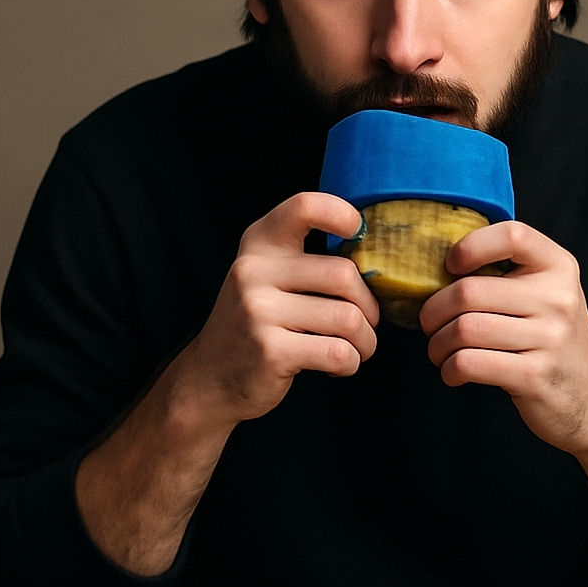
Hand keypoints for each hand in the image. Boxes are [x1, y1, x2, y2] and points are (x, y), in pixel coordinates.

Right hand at [179, 192, 379, 428]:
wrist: (212, 380)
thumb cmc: (258, 324)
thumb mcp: (267, 277)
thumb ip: (306, 260)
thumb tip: (375, 259)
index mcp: (259, 244)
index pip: (303, 207)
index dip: (340, 213)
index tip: (356, 232)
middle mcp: (254, 271)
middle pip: (344, 275)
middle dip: (368, 307)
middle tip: (365, 324)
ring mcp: (259, 311)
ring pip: (348, 318)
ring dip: (365, 341)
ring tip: (356, 348)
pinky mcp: (270, 351)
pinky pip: (338, 353)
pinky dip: (350, 362)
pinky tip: (338, 364)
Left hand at [421, 221, 587, 454]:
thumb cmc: (552, 338)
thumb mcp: (547, 292)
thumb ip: (509, 271)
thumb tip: (440, 262)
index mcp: (558, 266)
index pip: (512, 235)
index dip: (471, 246)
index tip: (451, 266)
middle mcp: (558, 298)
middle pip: (469, 291)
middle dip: (433, 310)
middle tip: (430, 322)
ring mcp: (550, 338)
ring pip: (464, 329)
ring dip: (437, 343)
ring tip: (439, 349)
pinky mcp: (534, 376)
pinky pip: (470, 363)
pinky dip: (450, 368)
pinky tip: (453, 370)